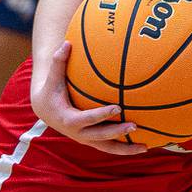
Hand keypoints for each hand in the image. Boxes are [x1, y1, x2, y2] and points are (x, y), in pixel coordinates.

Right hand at [30, 41, 147, 154]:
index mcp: (67, 119)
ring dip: (125, 149)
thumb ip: (59, 61)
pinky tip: (144, 146)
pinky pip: (111, 147)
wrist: (46, 110)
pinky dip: (126, 148)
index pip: (86, 119)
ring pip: (107, 148)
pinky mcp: (93, 141)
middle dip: (116, 132)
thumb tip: (66, 42)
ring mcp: (86, 139)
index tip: (118, 108)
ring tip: (145, 147)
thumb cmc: (53, 89)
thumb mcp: (53, 77)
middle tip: (135, 125)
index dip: (101, 115)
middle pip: (99, 137)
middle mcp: (77, 134)